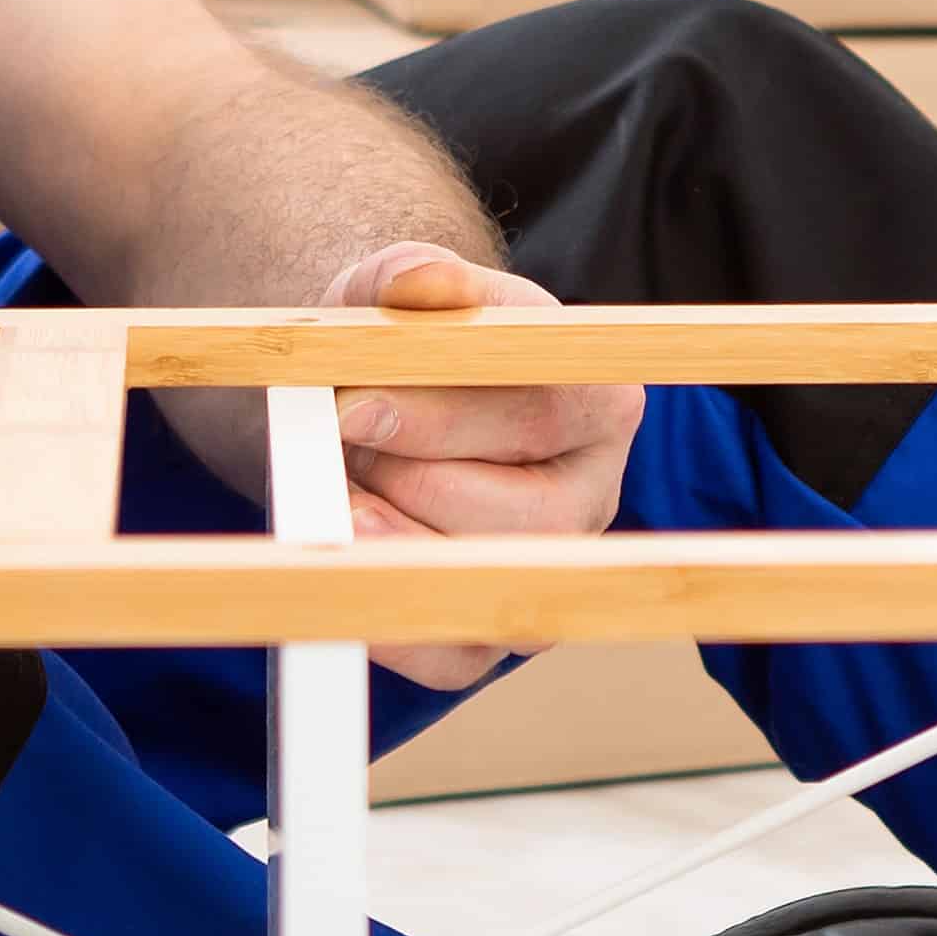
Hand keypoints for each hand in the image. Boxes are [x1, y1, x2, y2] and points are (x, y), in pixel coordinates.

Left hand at [319, 240, 639, 695]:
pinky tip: (338, 571)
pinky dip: (385, 623)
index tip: (354, 408)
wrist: (365, 401)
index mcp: (599, 397)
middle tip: (337, 443)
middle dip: (404, 477)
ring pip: (486, 584)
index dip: (443, 417)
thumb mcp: (395, 293)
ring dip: (388, 539)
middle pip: (519, 512)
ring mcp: (553, 571)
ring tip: (338, 490)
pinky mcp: (499, 633)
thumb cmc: (397, 346)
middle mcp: (595, 494)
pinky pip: (455, 658)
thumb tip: (419, 281)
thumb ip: (411, 277)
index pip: (544, 414)